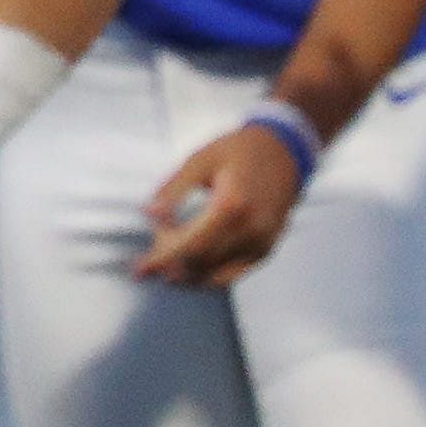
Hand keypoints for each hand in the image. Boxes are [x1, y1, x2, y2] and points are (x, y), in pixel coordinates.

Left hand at [135, 119, 304, 291]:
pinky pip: (232, 274)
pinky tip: (187, 266)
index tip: (140, 270)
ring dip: (185, 272)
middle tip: (152, 250)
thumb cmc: (238, 151)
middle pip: (201, 262)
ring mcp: (262, 242)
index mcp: (233, 205)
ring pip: (216, 275)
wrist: (285, 151)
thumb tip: (149, 214)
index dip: (163, 260)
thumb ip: (172, 189)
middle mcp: (252, 228)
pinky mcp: (266, 249)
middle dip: (170, 262)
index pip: (192, 246)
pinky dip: (206, 275)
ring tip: (166, 257)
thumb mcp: (199, 160)